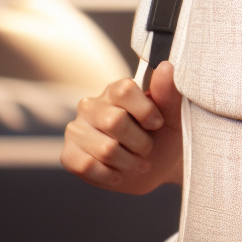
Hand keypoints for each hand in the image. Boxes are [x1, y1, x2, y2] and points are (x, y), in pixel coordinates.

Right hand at [61, 61, 183, 193]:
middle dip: (140, 143)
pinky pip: (87, 166)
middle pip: (114, 121)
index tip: (158, 124)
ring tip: (136, 162)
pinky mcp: (68, 154)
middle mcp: (91, 105)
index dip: (145, 111)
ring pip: (105, 148)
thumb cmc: (164, 136)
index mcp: (116, 90)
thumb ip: (168, 93)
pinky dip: (111, 175)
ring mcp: (77, 129)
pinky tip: (119, 173)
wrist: (155, 168)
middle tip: (147, 149)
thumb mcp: (173, 116)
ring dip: (129, 162)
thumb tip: (165, 66)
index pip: (124, 90)